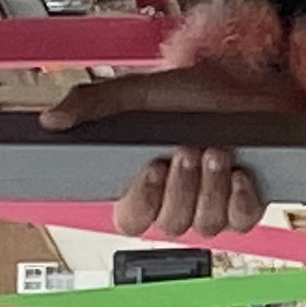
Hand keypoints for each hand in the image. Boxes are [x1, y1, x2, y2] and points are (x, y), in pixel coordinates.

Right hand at [43, 67, 301, 238]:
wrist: (254, 80)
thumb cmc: (198, 91)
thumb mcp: (141, 91)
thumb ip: (95, 103)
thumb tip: (51, 119)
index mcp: (145, 181)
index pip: (129, 218)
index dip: (139, 203)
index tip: (149, 170)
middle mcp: (178, 199)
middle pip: (169, 225)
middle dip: (180, 188)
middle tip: (187, 150)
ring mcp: (212, 204)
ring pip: (204, 226)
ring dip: (210, 189)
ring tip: (217, 151)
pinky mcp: (245, 203)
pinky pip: (240, 222)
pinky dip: (240, 201)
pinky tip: (240, 174)